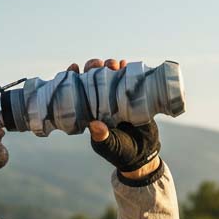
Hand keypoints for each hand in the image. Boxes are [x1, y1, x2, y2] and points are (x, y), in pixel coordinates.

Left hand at [68, 58, 160, 175]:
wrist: (144, 154)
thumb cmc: (121, 153)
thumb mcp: (110, 146)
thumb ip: (102, 137)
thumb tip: (93, 124)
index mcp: (91, 111)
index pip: (79, 91)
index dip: (74, 77)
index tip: (74, 67)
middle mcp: (102, 102)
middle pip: (94, 78)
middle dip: (94, 67)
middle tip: (98, 64)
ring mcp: (118, 98)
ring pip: (111, 75)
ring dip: (110, 66)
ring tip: (113, 64)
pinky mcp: (133, 97)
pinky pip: (129, 79)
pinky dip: (128, 70)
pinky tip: (126, 64)